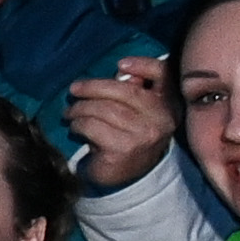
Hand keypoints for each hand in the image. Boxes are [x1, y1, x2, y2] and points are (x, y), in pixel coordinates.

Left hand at [66, 53, 171, 191]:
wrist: (128, 178)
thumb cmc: (130, 136)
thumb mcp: (138, 112)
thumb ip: (134, 89)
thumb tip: (120, 71)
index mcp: (169, 104)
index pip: (165, 75)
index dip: (144, 65)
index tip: (120, 63)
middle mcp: (162, 119)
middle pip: (125, 91)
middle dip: (94, 87)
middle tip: (75, 89)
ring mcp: (143, 135)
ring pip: (104, 109)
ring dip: (80, 108)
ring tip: (70, 111)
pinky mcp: (122, 148)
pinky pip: (92, 126)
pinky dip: (79, 124)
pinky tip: (74, 127)